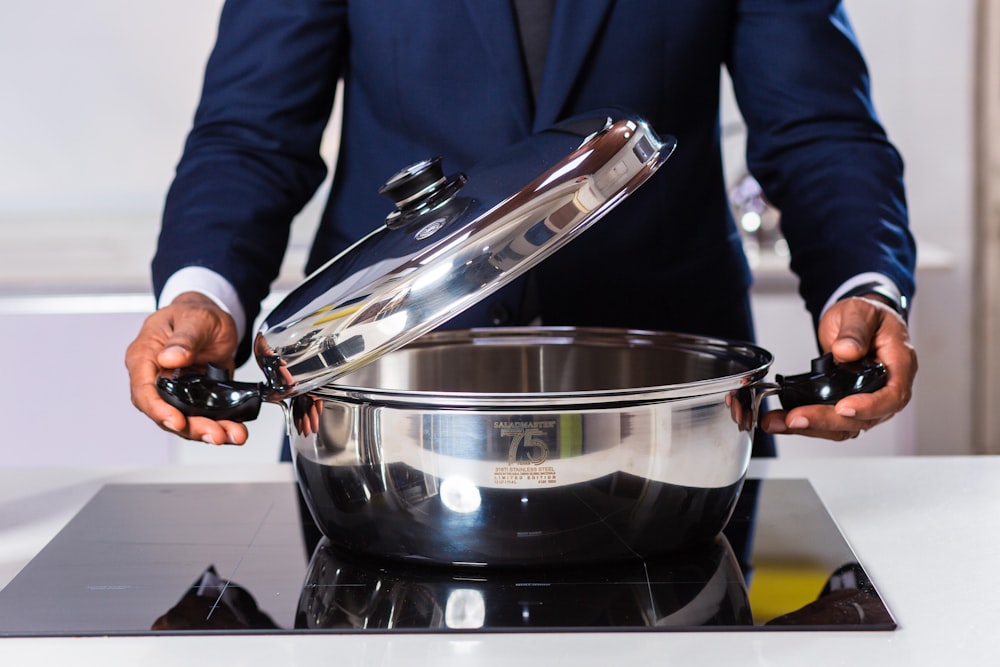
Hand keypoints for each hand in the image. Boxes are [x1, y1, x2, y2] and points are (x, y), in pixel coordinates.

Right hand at [125, 291, 248, 444]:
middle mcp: (157, 377)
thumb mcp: (194, 319)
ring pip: (186, 419)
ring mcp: (177, 390)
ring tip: (232, 435)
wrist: (214, 316)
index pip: (144, 390)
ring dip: (208, 430)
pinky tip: (236, 429)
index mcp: (145, 356)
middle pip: (166, 412)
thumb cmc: (195, 313)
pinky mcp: (196, 397)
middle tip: (215, 434)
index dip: (158, 410)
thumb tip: (170, 358)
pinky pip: (204, 415)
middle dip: (191, 427)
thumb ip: (184, 339)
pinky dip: (220, 424)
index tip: (177, 421)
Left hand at [760, 295, 917, 439]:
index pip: (892, 396)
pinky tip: (781, 421)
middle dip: (825, 421)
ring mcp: (867, 401)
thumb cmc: (868, 316)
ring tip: (778, 422)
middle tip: (795, 418)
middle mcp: (886, 390)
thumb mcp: (861, 312)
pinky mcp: (847, 405)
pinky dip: (806, 423)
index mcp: (899, 366)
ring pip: (843, 426)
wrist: (858, 321)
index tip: (843, 407)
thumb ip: (855, 331)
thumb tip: (846, 351)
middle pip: (862, 419)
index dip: (869, 407)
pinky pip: (830, 422)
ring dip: (809, 428)